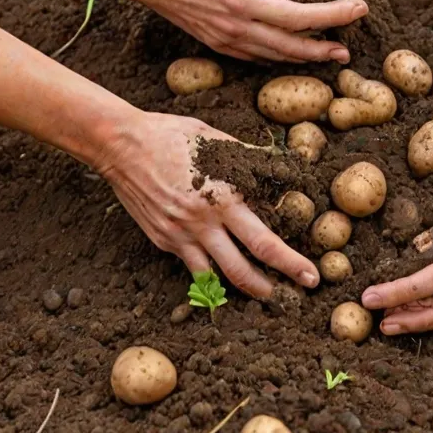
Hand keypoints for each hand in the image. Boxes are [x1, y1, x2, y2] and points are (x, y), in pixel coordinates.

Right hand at [97, 111, 318, 297]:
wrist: (121, 145)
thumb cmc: (173, 135)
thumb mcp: (217, 140)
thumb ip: (249, 160)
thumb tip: (281, 168)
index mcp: (223, 198)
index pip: (264, 241)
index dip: (290, 263)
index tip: (310, 275)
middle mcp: (203, 223)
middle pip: (243, 270)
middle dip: (273, 288)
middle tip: (295, 297)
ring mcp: (180, 236)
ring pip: (216, 277)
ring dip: (244, 289)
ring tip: (265, 294)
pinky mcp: (163, 240)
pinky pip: (192, 266)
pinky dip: (210, 276)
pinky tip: (224, 278)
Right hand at [138, 0, 367, 62]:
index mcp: (246, 2)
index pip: (302, 17)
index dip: (335, 15)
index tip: (359, 9)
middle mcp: (237, 29)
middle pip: (292, 48)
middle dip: (323, 49)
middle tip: (347, 49)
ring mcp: (225, 41)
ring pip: (273, 57)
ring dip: (303, 57)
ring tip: (326, 53)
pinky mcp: (216, 44)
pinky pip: (254, 57)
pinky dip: (277, 56)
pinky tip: (289, 51)